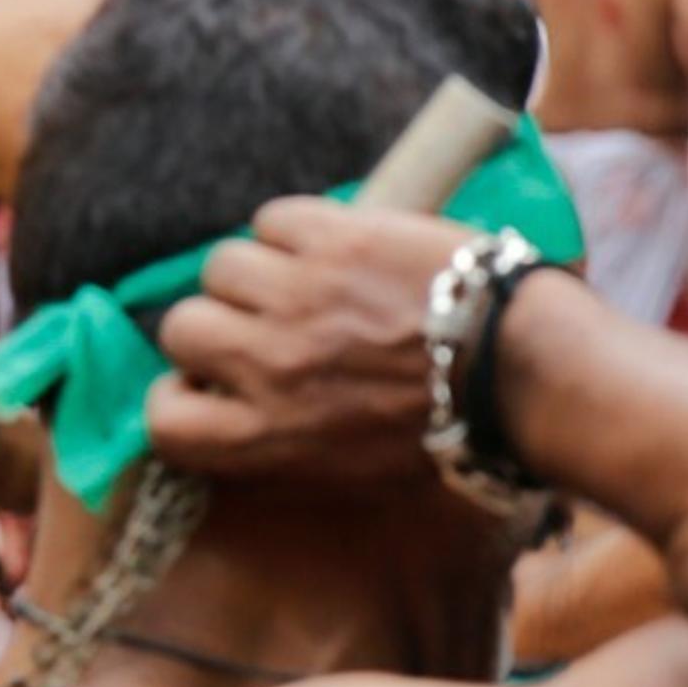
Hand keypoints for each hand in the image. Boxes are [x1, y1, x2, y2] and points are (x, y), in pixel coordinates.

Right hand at [147, 200, 471, 484]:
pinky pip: (275, 218)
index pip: (163, 420)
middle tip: (271, 324)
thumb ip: (284, 442)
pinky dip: (298, 229)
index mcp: (269, 436)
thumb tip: (233, 412)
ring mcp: (297, 299)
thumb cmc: (452, 428)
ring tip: (312, 281)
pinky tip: (337, 245)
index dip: (182, 395)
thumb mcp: (355, 467)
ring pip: (223, 266)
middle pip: (182, 327)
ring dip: (260, 271)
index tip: (214, 384)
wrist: (523, 373)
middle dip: (221, 325)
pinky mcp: (335, 242)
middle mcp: (267, 367)